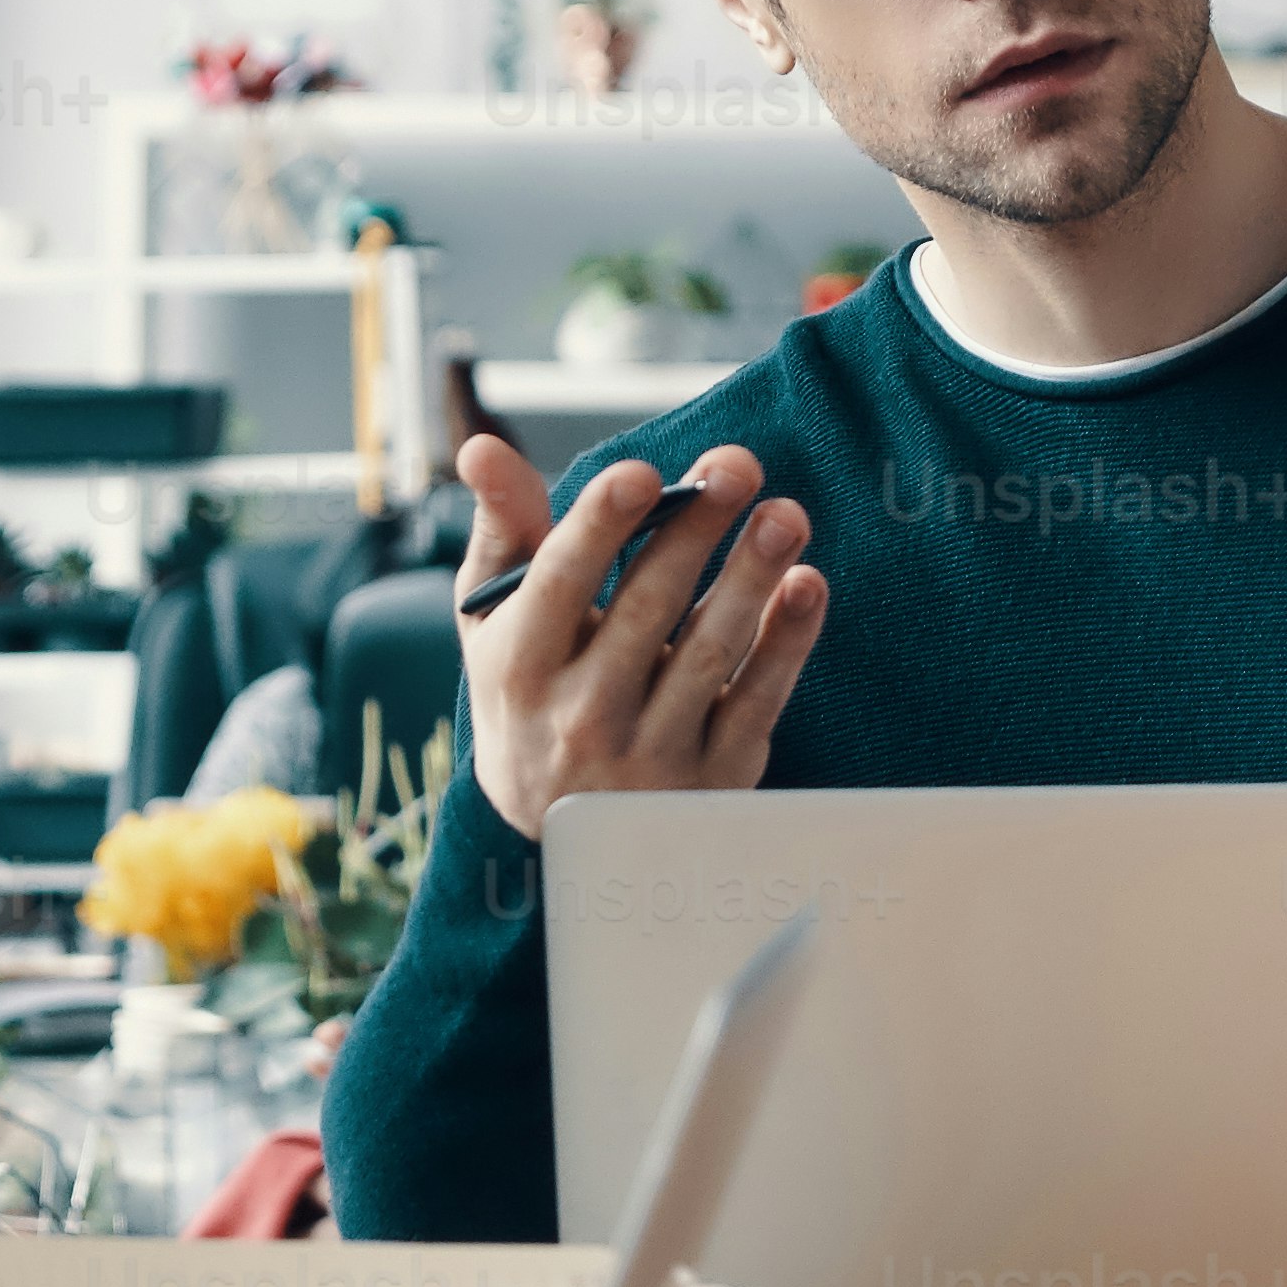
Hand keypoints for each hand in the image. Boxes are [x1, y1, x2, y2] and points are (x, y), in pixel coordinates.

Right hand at [445, 432, 823, 828]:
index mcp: (520, 665)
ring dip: (751, 577)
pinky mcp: (713, 777)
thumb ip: (504, 531)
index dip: (600, 526)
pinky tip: (804, 584)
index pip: (558, 583)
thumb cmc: (534, 696)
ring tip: (784, 516)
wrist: (574, 840)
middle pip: (647, 607)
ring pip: (710, 652)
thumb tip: (482, 446)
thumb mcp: (498, 625)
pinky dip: (786, 642)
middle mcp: (580, 715)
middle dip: (694, 531)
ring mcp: (651, 754)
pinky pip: (757, 699)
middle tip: (737, 465)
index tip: (643, 473)